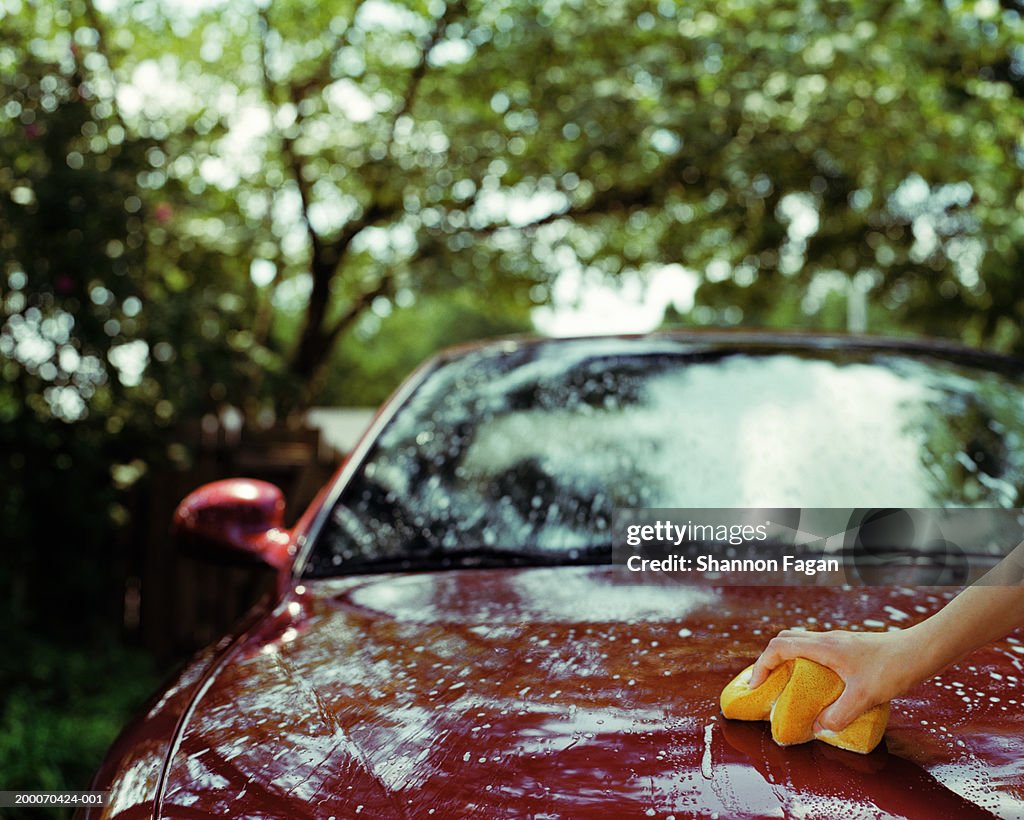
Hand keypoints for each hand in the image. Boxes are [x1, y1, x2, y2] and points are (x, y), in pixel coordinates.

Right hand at [747, 628, 922, 731]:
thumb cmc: (892, 669)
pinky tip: (823, 687)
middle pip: (786, 640)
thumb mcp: (864, 697)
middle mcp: (827, 640)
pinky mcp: (850, 649)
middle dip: (771, 660)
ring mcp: (839, 642)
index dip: (762, 664)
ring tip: (792, 687)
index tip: (756, 685)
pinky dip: (809, 665)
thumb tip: (818, 728)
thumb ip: (838, 715)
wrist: (921, 651)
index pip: (779, 646)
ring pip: (802, 644)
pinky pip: (818, 652)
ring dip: (790, 662)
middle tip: (769, 684)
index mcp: (823, 647)